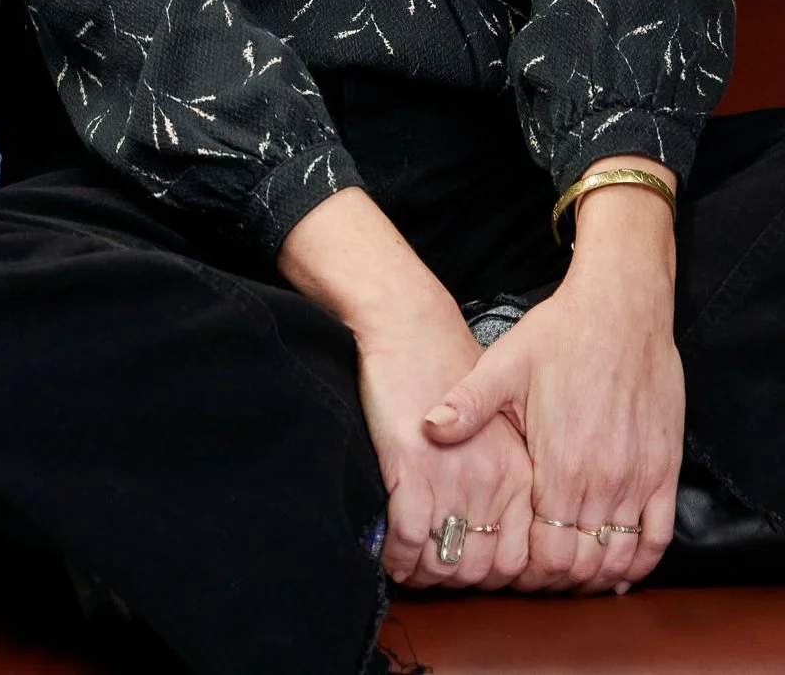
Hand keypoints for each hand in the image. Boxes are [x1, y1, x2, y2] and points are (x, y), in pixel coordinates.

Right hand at [358, 292, 532, 587]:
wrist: (408, 326)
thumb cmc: (446, 371)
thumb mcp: (494, 425)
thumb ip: (503, 479)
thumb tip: (502, 536)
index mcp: (517, 473)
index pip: (520, 559)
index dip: (491, 579)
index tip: (467, 573)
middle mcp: (492, 481)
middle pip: (483, 569)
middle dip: (455, 583)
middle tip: (434, 579)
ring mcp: (452, 477)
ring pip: (447, 561)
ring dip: (425, 576)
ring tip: (410, 572)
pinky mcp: (412, 467)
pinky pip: (409, 538)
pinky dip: (397, 557)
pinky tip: (389, 555)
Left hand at [423, 175, 681, 595]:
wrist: (622, 307)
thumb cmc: (560, 334)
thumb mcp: (504, 364)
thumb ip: (467, 405)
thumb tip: (428, 428)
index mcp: (559, 466)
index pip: (546, 556)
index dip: (527, 573)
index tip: (510, 568)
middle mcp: (601, 483)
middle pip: (581, 567)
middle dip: (556, 580)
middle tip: (535, 575)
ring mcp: (637, 481)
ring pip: (619, 559)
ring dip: (595, 574)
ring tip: (570, 571)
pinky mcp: (664, 471)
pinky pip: (658, 538)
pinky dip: (639, 561)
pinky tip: (619, 564)